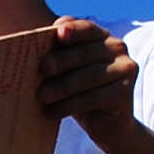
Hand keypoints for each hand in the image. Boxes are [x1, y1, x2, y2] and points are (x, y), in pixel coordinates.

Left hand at [37, 16, 138, 138]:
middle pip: (86, 53)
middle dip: (62, 60)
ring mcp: (125, 70)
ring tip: (42, 97)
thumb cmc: (78, 92)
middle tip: (43, 70)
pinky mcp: (125, 94)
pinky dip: (69, 105)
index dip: (73, 30)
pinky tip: (51, 113)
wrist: (106, 125)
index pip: (86, 28)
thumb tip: (28, 48)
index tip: (57, 35)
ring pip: (90, 76)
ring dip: (63, 86)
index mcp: (101, 37)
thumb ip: (55, 55)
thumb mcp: (65, 72)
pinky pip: (94, 97)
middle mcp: (117, 48)